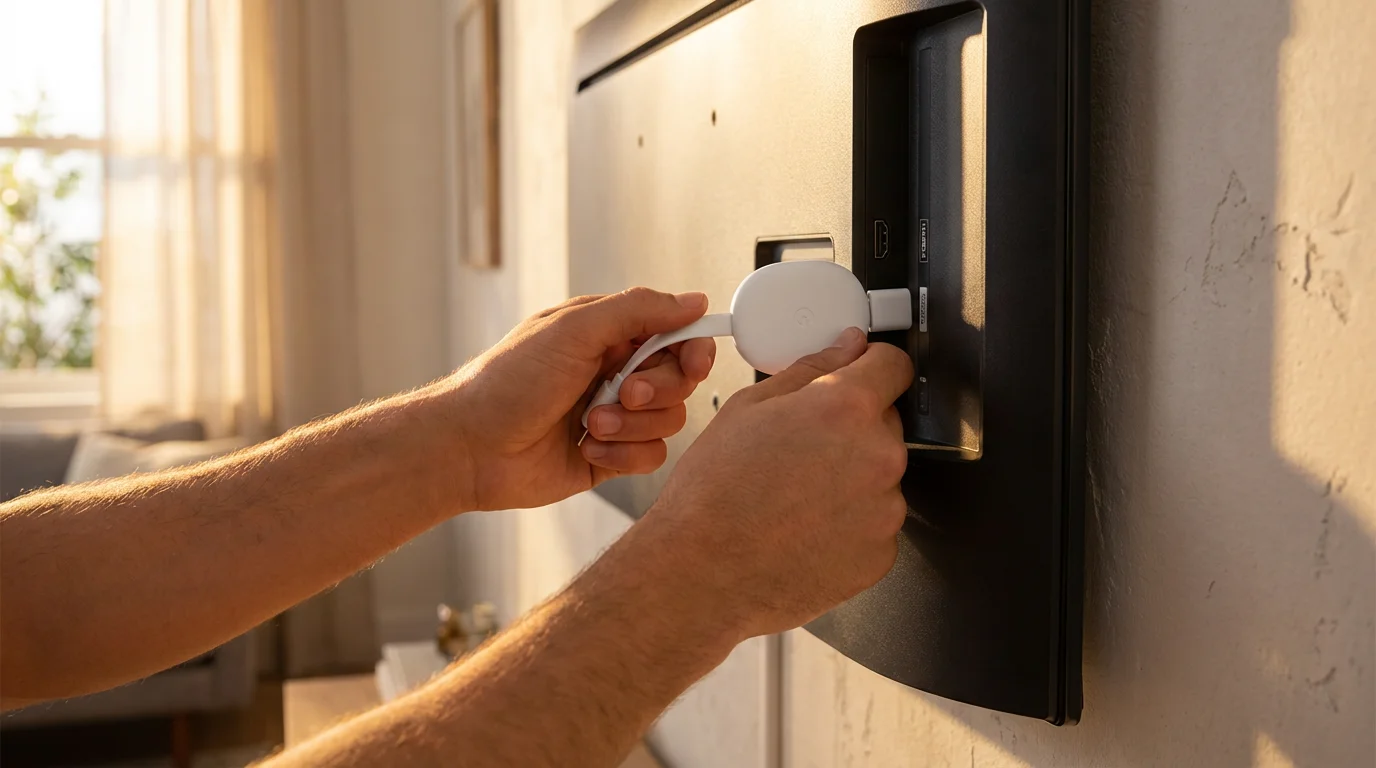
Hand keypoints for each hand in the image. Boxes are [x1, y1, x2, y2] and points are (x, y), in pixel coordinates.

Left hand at [453, 289, 716, 510]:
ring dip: (632, 425)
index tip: (692, 363)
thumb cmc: (508, 381)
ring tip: (590, 423)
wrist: (471, 447)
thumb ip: (639, 311)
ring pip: (669, 422)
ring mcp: (615, 416)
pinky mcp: (610, 457)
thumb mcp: (574, 330)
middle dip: (656, 390)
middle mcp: (616, 372)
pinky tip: (587, 449)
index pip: (676, 335)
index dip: (692, 349)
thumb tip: (694, 301)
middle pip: (680, 381)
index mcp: (609, 335)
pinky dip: (622, 455)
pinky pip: (650, 457)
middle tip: (621, 392)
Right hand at [624, 328, 912, 640]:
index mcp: (846, 409)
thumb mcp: (748, 408)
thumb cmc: (714, 494)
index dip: (872, 366)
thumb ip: (812, 369)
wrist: (702, 573)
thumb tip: (847, 348)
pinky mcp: (880, 555)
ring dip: (851, 478)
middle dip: (851, 429)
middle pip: (885, 423)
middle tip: (800, 450)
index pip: (895, 365)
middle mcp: (878, 457)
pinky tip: (804, 527)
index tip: (862, 376)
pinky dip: (849, 523)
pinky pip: (875, 524)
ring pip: (880, 476)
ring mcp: (885, 511)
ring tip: (795, 497)